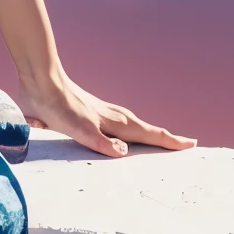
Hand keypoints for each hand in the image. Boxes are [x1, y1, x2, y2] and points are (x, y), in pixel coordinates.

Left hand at [18, 71, 196, 158]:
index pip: (149, 134)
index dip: (169, 141)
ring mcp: (101, 112)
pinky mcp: (88, 111)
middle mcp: (112, 116)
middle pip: (145, 129)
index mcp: (114, 123)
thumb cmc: (59, 106)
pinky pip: (117, 123)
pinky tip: (119, 132)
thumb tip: (124, 153)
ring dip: (147, 133)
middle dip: (164, 138)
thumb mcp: (79, 129)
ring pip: (131, 124)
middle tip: (184, 144)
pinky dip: (128, 129)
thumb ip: (100, 143)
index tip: (191, 144)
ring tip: (158, 139)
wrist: (42, 79)